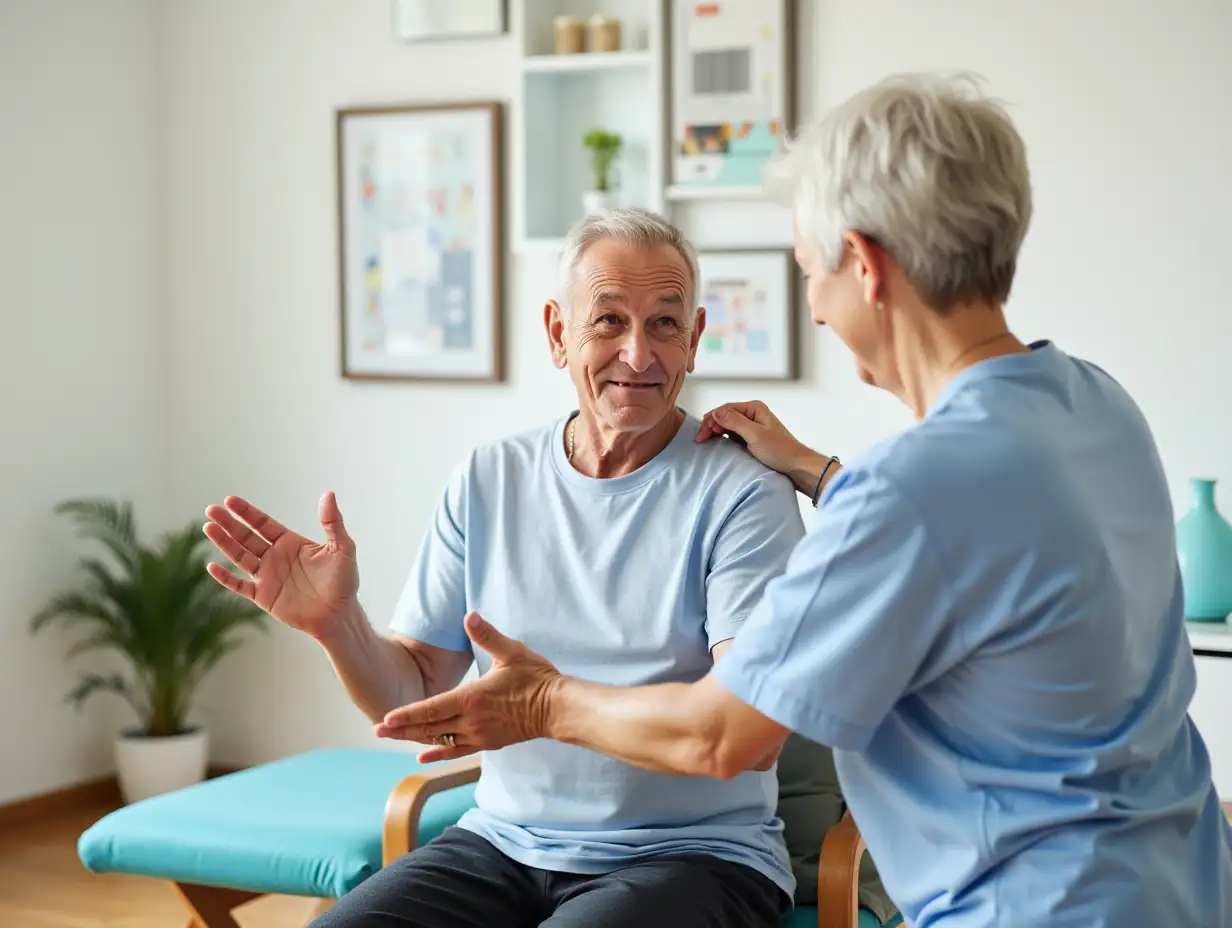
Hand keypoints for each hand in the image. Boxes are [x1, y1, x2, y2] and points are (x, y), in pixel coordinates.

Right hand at [203, 491, 359, 639]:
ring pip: (239, 557)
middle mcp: (275, 556)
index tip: (230, 500)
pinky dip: (226, 578)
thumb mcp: (343, 548)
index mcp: (290, 542)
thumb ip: (333, 522)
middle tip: (211, 510)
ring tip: (208, 528)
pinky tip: (212, 567)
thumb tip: (329, 494)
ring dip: (224, 544)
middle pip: (246, 537)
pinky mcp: (264, 597)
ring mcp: (267, 577)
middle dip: (228, 524)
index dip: (246, 512)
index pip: (262, 523)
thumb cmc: (344, 581)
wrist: (339, 614)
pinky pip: (240, 586)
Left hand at [375, 613, 561, 762]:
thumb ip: (487, 635)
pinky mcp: (488, 743)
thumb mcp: (511, 651)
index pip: (432, 709)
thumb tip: (469, 616)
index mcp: (472, 699)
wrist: (557, 709)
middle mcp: (471, 721)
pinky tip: (423, 756)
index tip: (385, 719)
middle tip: (376, 731)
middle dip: (401, 729)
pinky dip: (439, 753)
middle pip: (429, 728)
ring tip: (392, 738)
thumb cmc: (536, 678)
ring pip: (440, 740)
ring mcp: (479, 735)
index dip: (407, 715)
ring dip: (415, 740)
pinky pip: (457, 750)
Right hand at [696, 401, 830, 495]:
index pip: (725, 409)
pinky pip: (733, 435)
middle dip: (711, 425)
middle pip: (725, 416)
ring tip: (705, 441)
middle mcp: (753, 415)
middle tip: (700, 439)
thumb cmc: (781, 451)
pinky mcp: (752, 439)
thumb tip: (717, 412)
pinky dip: (723, 438)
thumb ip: (735, 422)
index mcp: (755, 408)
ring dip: (716, 431)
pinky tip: (717, 444)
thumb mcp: (755, 435)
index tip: (702, 433)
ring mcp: (752, 427)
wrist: (797, 468)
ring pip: (727, 425)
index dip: (711, 419)